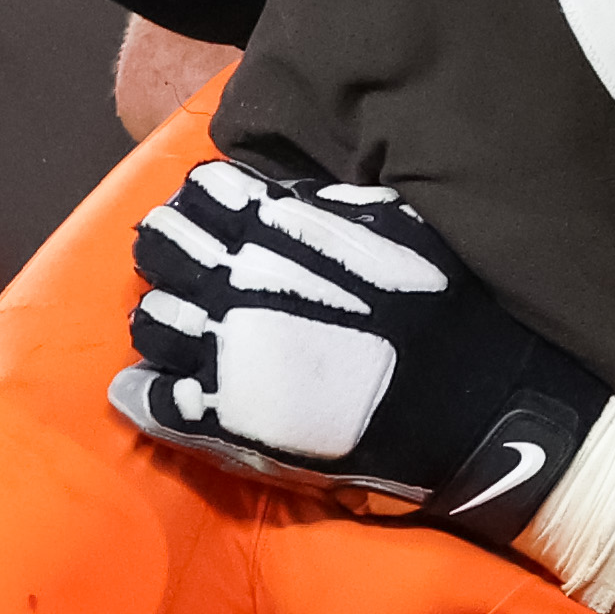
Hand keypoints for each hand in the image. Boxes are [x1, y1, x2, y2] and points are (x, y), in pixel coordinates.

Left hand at [114, 156, 607, 544]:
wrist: (468, 401)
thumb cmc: (442, 305)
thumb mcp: (394, 223)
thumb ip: (324, 206)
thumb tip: (278, 194)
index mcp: (276, 228)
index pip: (201, 192)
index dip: (211, 204)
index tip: (223, 220)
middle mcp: (234, 282)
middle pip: (159, 247)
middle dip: (176, 251)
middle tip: (201, 271)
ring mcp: (220, 354)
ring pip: (148, 319)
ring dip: (166, 319)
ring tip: (194, 332)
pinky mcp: (219, 420)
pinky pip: (147, 399)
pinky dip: (146, 391)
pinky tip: (160, 388)